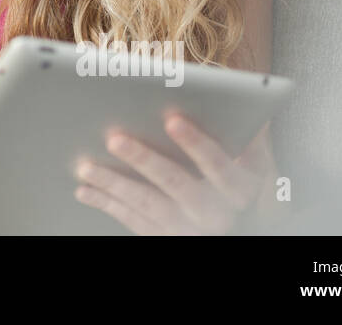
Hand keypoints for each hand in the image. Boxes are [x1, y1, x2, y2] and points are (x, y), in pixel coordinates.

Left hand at [72, 115, 275, 234]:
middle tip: (114, 139)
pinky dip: (108, 204)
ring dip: (115, 184)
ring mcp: (192, 229)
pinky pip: (135, 222)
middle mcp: (220, 213)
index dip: (197, 143)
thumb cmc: (241, 178)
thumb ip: (248, 135)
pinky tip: (85, 190)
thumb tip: (242, 101)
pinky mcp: (169, 239)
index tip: (172, 119)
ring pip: (149, 205)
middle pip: (177, 184)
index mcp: (242, 186)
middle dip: (144, 160)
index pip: (219, 164)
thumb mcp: (256, 161)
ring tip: (86, 166)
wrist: (238, 227)